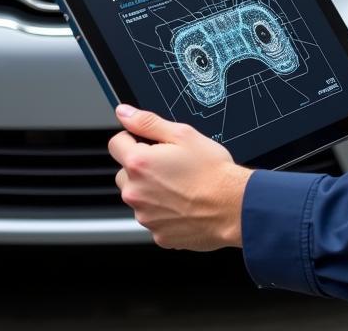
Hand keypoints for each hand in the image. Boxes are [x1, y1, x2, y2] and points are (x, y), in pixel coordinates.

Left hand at [108, 105, 251, 250]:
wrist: (232, 205)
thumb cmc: (212, 170)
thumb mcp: (183, 134)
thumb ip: (148, 122)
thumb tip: (124, 112)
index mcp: (139, 163)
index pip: (116, 143)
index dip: (133, 138)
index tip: (150, 143)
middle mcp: (135, 192)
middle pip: (124, 172)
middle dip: (142, 166)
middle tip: (171, 165)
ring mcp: (144, 216)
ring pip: (139, 196)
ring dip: (151, 189)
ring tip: (181, 184)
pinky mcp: (157, 234)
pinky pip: (153, 216)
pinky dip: (163, 210)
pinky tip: (184, 202)